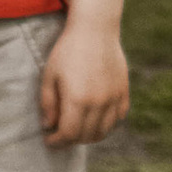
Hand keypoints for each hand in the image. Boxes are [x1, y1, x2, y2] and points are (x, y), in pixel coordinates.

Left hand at [40, 18, 128, 147]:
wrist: (95, 29)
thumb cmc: (68, 50)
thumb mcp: (50, 75)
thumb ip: (48, 103)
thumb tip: (48, 125)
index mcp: (77, 99)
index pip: (69, 134)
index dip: (58, 142)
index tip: (49, 141)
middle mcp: (98, 102)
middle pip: (87, 136)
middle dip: (71, 141)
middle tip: (61, 136)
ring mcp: (113, 97)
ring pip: (104, 131)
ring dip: (90, 136)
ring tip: (78, 131)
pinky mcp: (123, 91)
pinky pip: (118, 117)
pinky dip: (107, 125)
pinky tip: (96, 120)